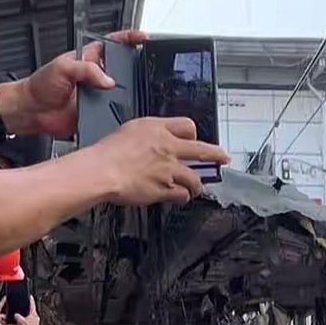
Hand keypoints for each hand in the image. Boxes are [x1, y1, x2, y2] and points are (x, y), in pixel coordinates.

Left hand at [0, 30, 147, 138]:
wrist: (32, 111)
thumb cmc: (40, 85)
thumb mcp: (63, 68)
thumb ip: (86, 70)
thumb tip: (108, 80)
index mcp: (88, 58)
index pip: (113, 43)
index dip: (129, 38)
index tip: (143, 38)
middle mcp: (95, 75)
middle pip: (122, 68)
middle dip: (134, 68)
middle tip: (144, 68)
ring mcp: (98, 94)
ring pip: (121, 92)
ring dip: (127, 93)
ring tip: (135, 91)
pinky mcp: (97, 112)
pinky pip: (113, 112)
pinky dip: (119, 113)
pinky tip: (122, 112)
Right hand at [14, 296, 39, 324]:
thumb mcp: (20, 320)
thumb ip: (17, 316)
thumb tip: (16, 315)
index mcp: (34, 314)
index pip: (32, 305)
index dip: (31, 300)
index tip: (30, 296)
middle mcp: (36, 318)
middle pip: (32, 311)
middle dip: (28, 310)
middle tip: (24, 307)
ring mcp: (36, 323)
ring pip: (31, 317)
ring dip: (27, 317)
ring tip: (22, 318)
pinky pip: (30, 322)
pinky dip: (26, 322)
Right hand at [91, 117, 228, 205]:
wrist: (101, 170)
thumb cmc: (108, 152)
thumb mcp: (130, 130)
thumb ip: (149, 134)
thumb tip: (157, 139)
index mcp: (158, 130)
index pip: (187, 126)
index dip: (193, 134)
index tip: (196, 139)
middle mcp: (168, 148)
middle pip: (202, 150)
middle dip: (216, 155)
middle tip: (223, 158)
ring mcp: (169, 170)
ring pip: (195, 178)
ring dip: (197, 185)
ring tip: (196, 189)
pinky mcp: (165, 189)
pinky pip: (181, 194)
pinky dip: (183, 197)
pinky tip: (181, 198)